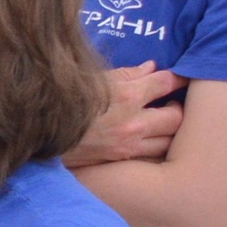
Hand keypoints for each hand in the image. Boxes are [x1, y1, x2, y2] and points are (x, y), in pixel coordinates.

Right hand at [64, 62, 188, 167]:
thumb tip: (151, 68)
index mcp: (127, 95)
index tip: (184, 77)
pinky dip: (156, 145)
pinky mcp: (121, 158)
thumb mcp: (93, 79)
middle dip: (178, 107)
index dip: (179, 78)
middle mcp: (134, 122)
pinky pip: (152, 154)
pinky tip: (149, 138)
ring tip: (163, 122)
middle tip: (172, 103)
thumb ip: (127, 74)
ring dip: (170, 130)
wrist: (42, 132)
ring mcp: (129, 144)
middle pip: (177, 116)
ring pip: (170, 140)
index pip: (167, 83)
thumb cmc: (66, 99)